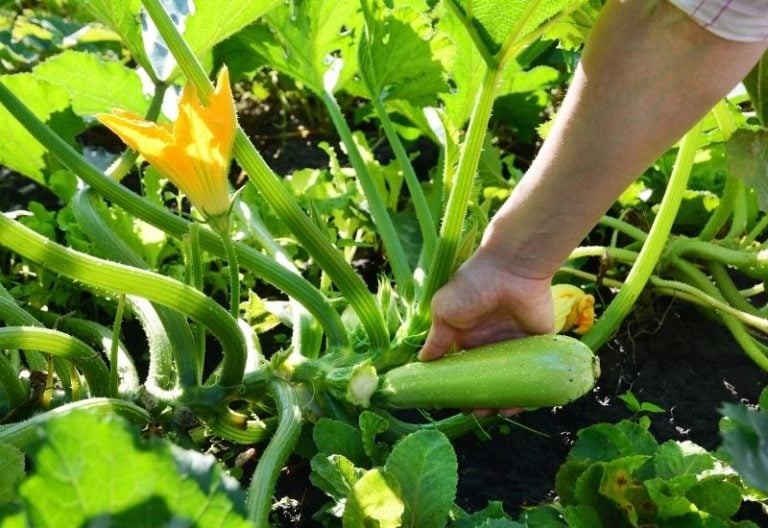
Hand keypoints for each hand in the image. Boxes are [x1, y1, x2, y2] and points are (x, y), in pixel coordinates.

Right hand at [418, 250, 554, 415]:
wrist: (510, 268)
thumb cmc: (472, 287)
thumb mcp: (444, 312)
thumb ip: (436, 339)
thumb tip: (423, 362)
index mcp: (468, 336)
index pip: (463, 368)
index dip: (458, 387)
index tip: (453, 404)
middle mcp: (491, 342)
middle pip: (487, 378)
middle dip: (481, 398)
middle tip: (477, 413)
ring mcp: (515, 344)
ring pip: (510, 380)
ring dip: (503, 399)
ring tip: (496, 413)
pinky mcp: (539, 343)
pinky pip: (535, 372)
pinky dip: (528, 390)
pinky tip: (518, 405)